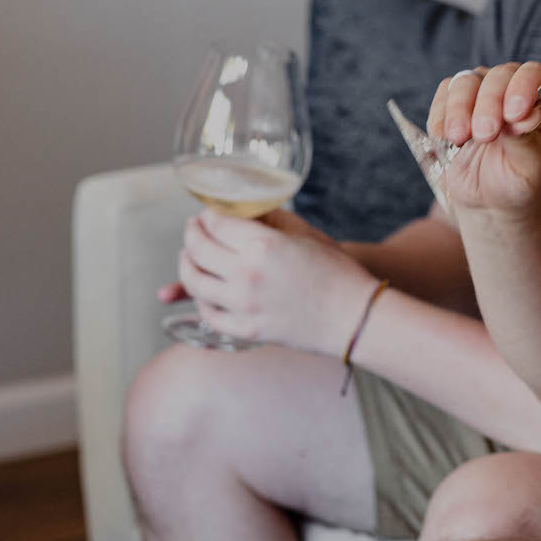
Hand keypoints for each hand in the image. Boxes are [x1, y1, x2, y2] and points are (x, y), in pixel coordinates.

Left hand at [163, 209, 377, 353]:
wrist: (353, 317)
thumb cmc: (335, 272)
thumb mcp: (304, 233)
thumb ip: (270, 218)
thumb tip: (243, 209)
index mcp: (263, 245)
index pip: (215, 223)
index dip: (206, 215)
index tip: (207, 214)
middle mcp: (247, 274)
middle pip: (197, 249)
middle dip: (191, 235)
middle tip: (194, 230)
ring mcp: (244, 305)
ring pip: (195, 282)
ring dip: (186, 265)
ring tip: (190, 258)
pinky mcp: (247, 330)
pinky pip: (208, 313)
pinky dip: (200, 299)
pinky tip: (205, 291)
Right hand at [427, 63, 540, 215]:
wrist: (490, 200)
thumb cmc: (519, 180)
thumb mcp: (531, 166)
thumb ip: (526, 139)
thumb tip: (525, 115)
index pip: (534, 74)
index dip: (523, 86)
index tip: (515, 113)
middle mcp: (510, 88)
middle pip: (498, 76)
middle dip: (489, 103)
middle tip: (485, 135)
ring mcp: (480, 93)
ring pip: (466, 82)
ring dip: (460, 108)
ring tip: (460, 138)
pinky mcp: (453, 104)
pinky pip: (443, 96)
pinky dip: (440, 115)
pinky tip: (445, 138)